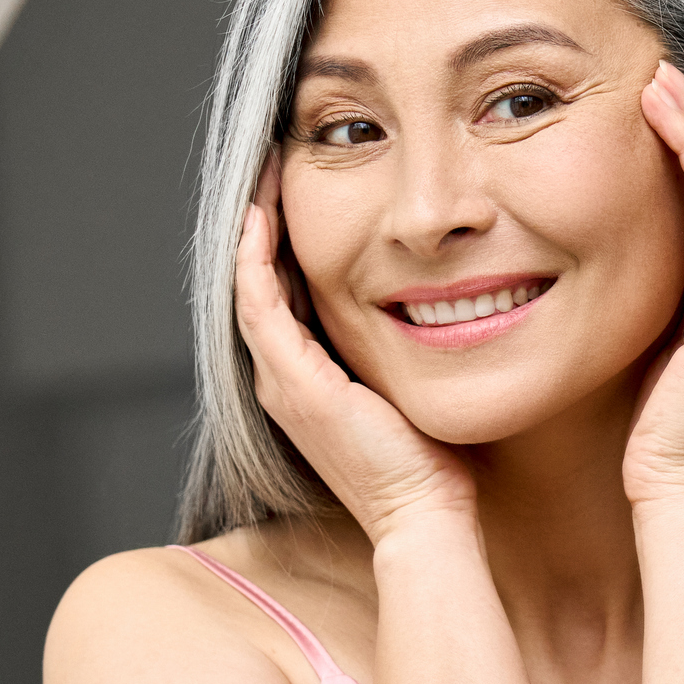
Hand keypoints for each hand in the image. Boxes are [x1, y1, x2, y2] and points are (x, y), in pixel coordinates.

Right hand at [235, 155, 476, 540]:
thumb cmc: (430, 463)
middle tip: (271, 168)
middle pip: (256, 285)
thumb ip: (400, 351)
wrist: (422, 515)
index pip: (280, 297)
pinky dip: (256, 258)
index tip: (295, 194)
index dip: (281, 244)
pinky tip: (262, 216)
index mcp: (305, 382)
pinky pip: (260, 304)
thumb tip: (435, 307)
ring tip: (261, 176)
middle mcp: (282, 380)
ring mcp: (282, 382)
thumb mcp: (406, 389)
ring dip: (251, 229)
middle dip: (261, 224)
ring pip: (248, 287)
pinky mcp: (296, 383)